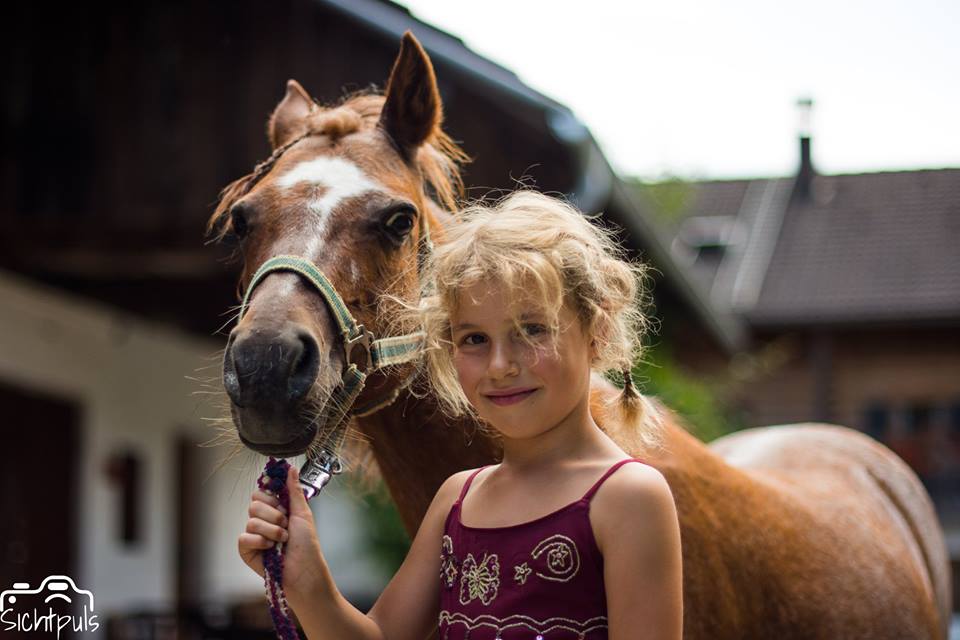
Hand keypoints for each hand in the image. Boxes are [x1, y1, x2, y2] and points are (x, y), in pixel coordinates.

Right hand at [238, 465, 326, 602]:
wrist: (304, 571)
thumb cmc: (307, 544)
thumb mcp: (302, 513)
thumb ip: (293, 490)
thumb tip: (290, 467)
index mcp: (275, 510)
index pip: (261, 492)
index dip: (272, 497)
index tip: (284, 506)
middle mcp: (263, 521)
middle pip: (254, 504)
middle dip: (274, 514)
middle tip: (286, 525)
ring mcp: (254, 536)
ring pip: (251, 520)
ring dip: (272, 530)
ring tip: (283, 540)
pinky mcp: (246, 551)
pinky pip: (244, 537)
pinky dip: (260, 542)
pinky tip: (270, 549)